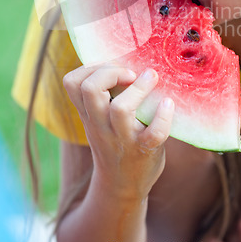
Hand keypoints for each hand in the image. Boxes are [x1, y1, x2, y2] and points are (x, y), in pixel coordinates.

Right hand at [63, 64, 174, 200]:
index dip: (89, 67)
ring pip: (120, 110)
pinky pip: (154, 134)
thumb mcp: (99, 118)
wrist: (122, 186)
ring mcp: (122, 139)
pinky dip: (164, 117)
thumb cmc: (115, 141)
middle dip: (110, 72)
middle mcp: (100, 125)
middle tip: (130, 73)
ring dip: (139, 89)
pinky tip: (168, 104)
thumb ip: (103, 93)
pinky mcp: (144, 151)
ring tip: (152, 78)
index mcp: (89, 113)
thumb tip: (125, 55)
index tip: (111, 69)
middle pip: (90, 90)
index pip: (72, 82)